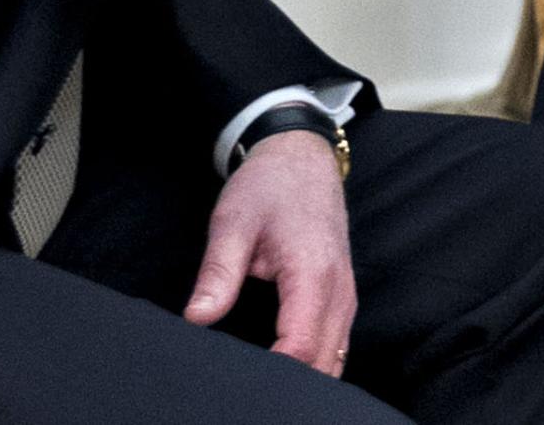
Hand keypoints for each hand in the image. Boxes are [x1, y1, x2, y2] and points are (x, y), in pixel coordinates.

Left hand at [183, 131, 355, 376]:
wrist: (301, 155)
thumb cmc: (269, 185)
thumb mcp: (232, 222)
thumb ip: (218, 273)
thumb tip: (197, 318)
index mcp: (313, 273)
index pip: (300, 349)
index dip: (272, 376)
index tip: (240, 380)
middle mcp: (339, 289)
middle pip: (324, 365)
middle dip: (290, 384)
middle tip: (247, 387)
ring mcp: (346, 294)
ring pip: (336, 359)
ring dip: (306, 376)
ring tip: (264, 381)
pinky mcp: (343, 295)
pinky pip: (337, 343)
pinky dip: (317, 362)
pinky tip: (286, 367)